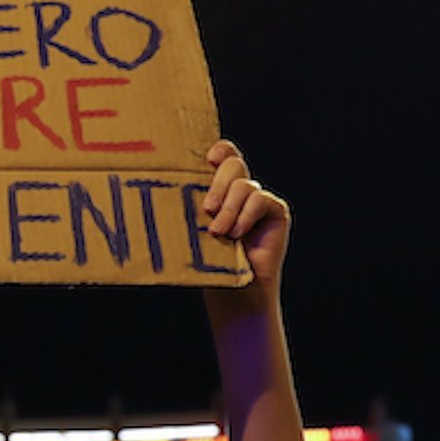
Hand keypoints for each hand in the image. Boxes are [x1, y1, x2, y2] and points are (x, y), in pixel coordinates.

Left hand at [202, 138, 290, 290]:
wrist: (233, 290)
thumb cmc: (206, 261)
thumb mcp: (192, 228)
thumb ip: (188, 205)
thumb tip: (164, 188)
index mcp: (216, 187)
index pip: (221, 155)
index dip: (218, 150)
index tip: (207, 158)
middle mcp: (239, 189)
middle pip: (233, 164)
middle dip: (218, 184)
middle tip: (207, 209)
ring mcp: (258, 199)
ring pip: (244, 185)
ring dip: (229, 209)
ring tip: (218, 232)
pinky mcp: (275, 210)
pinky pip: (260, 200)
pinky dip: (246, 216)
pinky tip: (237, 234)